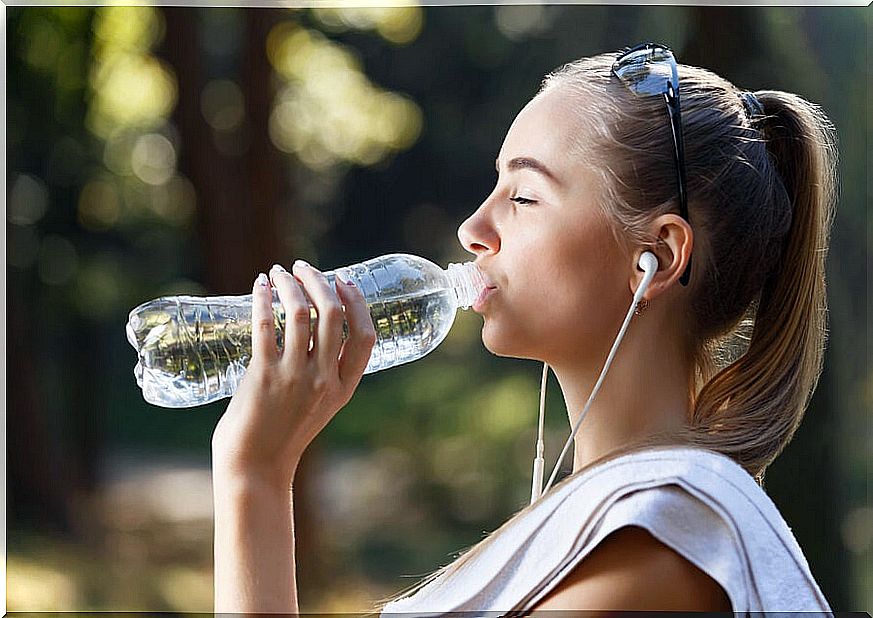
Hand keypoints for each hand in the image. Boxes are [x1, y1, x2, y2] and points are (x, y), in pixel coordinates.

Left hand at [211, 261, 376, 487]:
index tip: (343, 279)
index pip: (364, 336)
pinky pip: (266, 325)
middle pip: (333, 316)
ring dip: (290, 284)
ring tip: (279, 272)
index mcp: (343, 387)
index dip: (357, 302)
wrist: (255, 466)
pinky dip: (264, 299)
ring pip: (300, 314)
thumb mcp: (319, 404)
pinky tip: (260, 285)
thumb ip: (323, 371)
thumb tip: (312, 325)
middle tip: (303, 268)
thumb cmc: (283, 433)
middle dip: (320, 281)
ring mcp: (294, 377)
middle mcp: (324, 380)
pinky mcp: (263, 375)